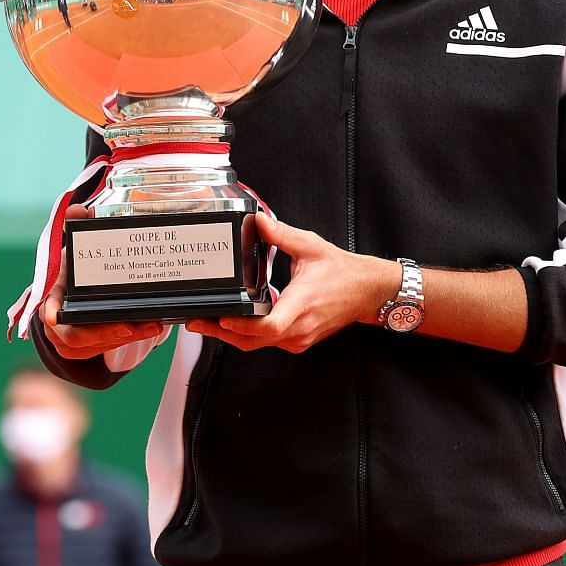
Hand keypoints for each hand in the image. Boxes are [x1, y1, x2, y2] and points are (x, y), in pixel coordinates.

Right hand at [41, 206, 171, 359]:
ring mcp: (70, 340)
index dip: (52, 313)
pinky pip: (105, 349)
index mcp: (53, 296)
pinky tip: (148, 329)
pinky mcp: (88, 349)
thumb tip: (78, 210)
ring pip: (95, 345)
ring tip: (151, 325)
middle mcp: (57, 323)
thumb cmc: (77, 269)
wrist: (77, 292)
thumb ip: (76, 225)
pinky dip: (127, 340)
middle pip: (76, 335)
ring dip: (124, 337)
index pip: (48, 308)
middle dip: (105, 333)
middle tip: (132, 325)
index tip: (55, 317)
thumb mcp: (76, 247)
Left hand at [185, 214, 398, 354]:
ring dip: (233, 336)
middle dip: (222, 333)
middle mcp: (299, 327)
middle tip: (197, 322)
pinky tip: (237, 322)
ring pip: (259, 345)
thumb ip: (281, 234)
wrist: (368, 292)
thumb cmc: (343, 272)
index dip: (242, 326)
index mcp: (301, 304)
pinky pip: (269, 343)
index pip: (268, 326)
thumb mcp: (311, 246)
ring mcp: (299, 338)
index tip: (221, 319)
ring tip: (209, 323)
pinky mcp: (300, 341)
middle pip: (253, 341)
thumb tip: (258, 219)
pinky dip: (251, 336)